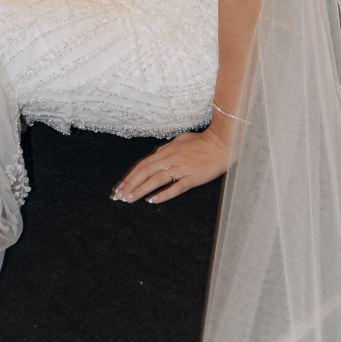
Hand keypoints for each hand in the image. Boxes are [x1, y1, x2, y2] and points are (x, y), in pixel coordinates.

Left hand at [111, 123, 230, 204]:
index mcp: (167, 150)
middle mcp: (170, 158)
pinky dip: (163, 194)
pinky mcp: (192, 177)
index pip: (143, 164)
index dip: (130, 176)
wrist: (222, 142)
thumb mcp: (181, 140)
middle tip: (118, 196)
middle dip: (130, 184)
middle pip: (145, 172)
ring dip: (140, 189)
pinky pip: (176, 187)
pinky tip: (152, 201)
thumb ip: (168, 148)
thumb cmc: (203, 141)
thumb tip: (156, 154)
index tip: (120, 186)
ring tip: (129, 199)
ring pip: (155, 179)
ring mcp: (181, 168)